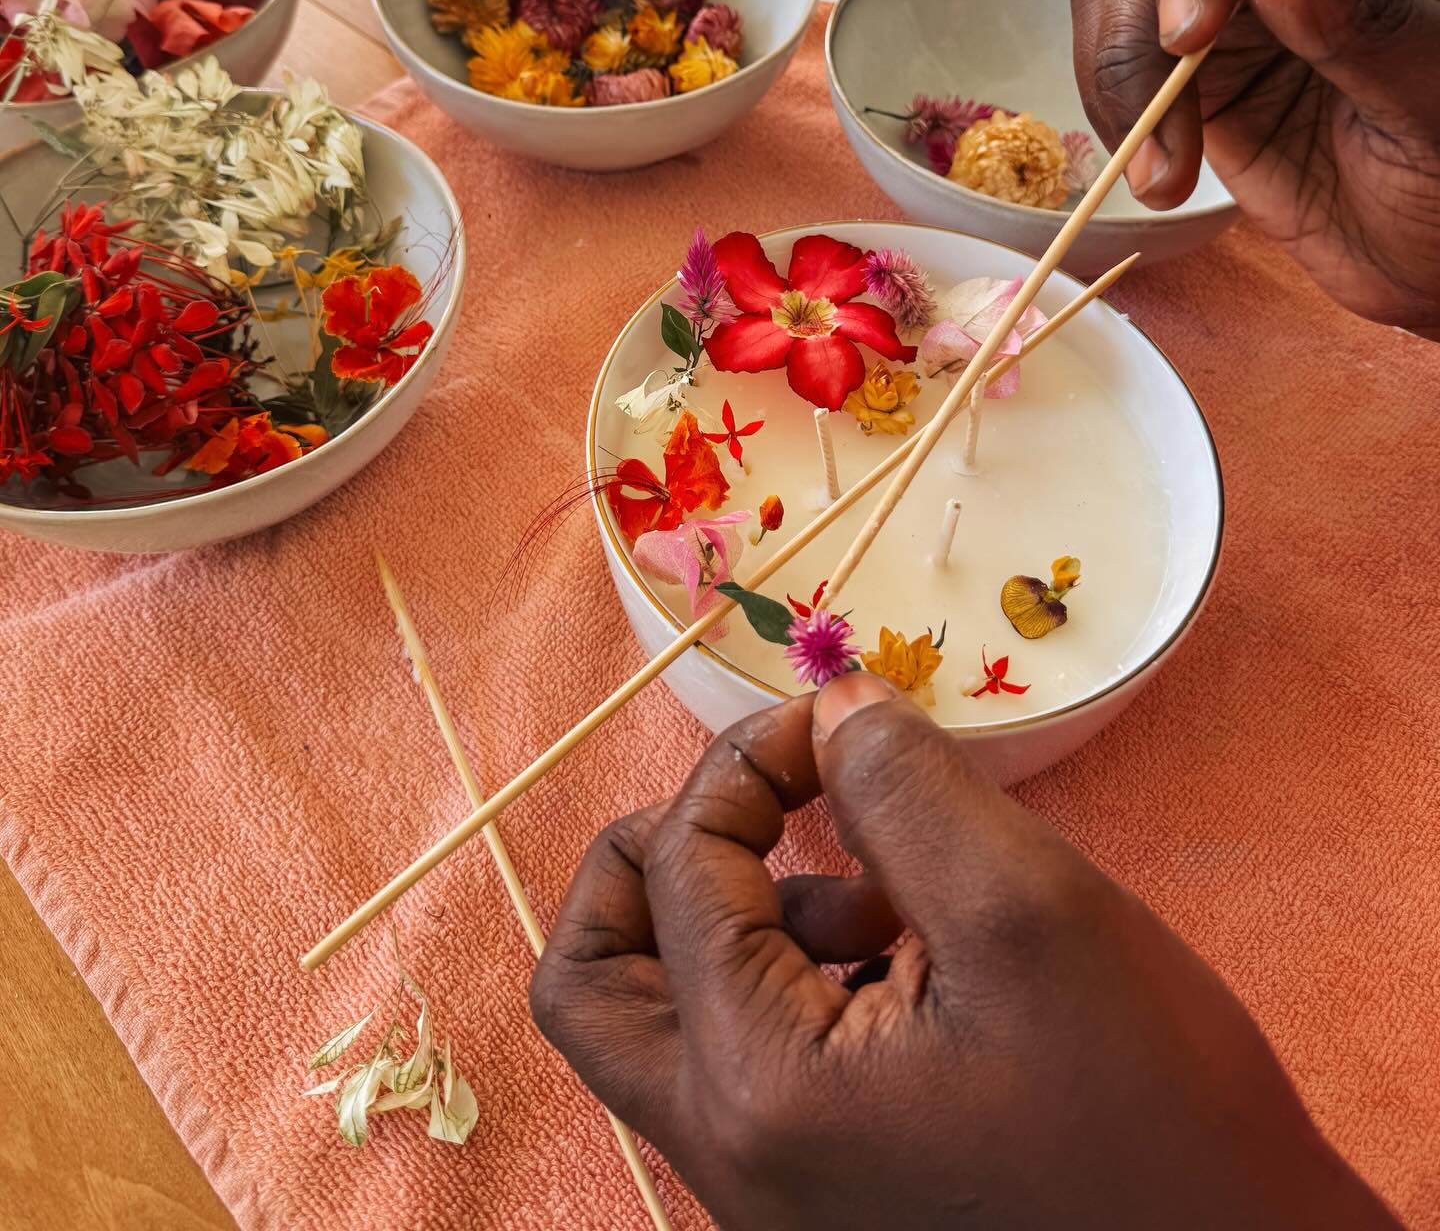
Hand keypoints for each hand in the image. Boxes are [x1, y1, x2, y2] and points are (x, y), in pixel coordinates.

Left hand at [530, 674, 1397, 1229]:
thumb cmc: (1152, 1115)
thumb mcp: (1031, 911)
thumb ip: (904, 785)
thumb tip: (830, 704)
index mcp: (757, 1090)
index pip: (676, 871)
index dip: (745, 763)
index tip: (834, 726)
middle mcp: (730, 1158)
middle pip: (593, 980)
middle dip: (658, 859)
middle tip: (761, 809)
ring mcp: (771, 1193)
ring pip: (664, 1024)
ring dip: (736, 918)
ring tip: (880, 894)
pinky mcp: (823, 1199)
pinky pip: (746, 1068)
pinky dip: (789, 981)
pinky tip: (908, 959)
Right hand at [1071, 0, 1439, 334]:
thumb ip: (1365, 11)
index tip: (1197, 24)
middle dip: (1149, 20)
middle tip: (1168, 122)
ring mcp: (1236, 11)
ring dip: (1121, 79)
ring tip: (1166, 173)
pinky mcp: (1195, 79)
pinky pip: (1117, 61)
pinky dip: (1113, 116)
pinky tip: (1159, 178)